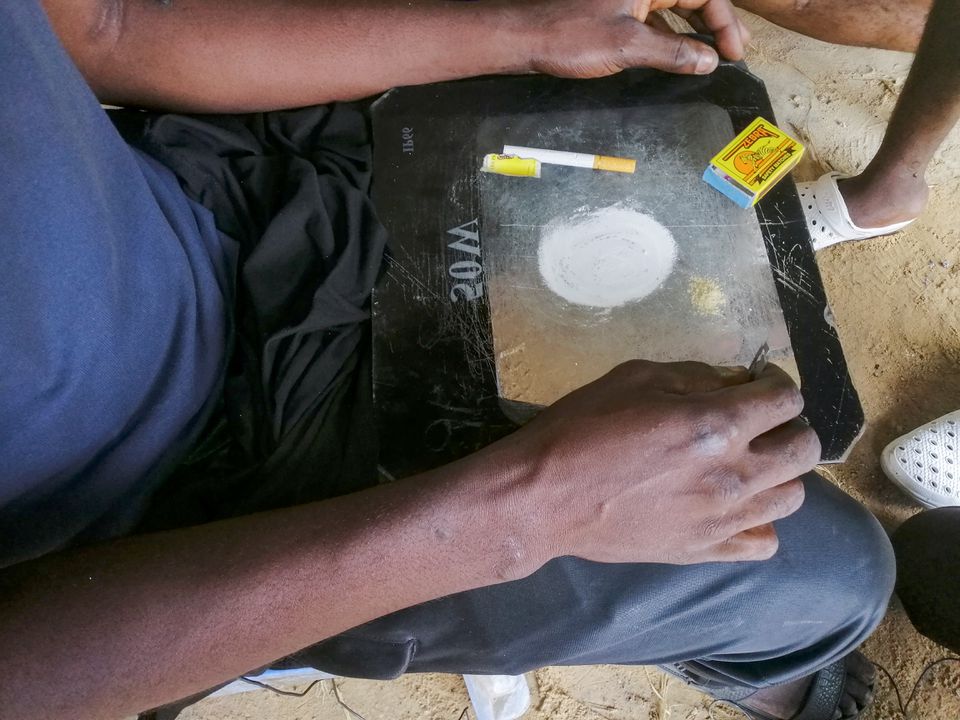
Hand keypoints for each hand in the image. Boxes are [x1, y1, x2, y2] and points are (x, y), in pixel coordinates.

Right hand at [504, 360, 817, 564]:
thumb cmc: (583, 427)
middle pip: (804, 449)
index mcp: (718, 424)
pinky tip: (736, 508)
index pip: (786, 399)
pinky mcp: (705, 551)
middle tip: (758, 420)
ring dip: (778, 473)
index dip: (777, 382)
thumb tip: (734, 382)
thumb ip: (696, 376)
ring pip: (793, 497)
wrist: (545, 496)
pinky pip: (764, 544)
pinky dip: (760, 523)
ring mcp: (723, 519)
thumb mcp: (636, 377)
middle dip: (789, 425)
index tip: (759, 382)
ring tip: (747, 464)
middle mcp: (734, 474)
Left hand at [521, 0, 749, 77]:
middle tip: (733, 52)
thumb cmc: (570, 36)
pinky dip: (671, 33)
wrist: (526, 37)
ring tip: (712, 55)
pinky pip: (655, 16)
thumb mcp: (627, 47)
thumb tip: (708, 61)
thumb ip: (672, 53)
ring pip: (674, 6)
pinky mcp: (617, 7)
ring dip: (695, 30)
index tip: (734, 52)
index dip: (724, 22)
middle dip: (715, 23)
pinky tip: (680, 53)